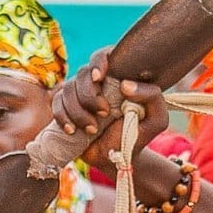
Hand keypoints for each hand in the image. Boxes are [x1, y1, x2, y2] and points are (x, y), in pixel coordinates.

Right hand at [51, 50, 170, 173]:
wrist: (117, 158)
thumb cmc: (138, 134)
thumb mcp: (157, 118)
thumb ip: (152, 96)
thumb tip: (125, 84)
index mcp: (120, 75)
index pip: (104, 55)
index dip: (98, 62)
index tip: (98, 77)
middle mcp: (98, 80)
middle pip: (83, 73)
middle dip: (89, 96)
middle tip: (104, 114)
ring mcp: (80, 93)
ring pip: (67, 89)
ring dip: (78, 111)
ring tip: (93, 130)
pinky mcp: (67, 106)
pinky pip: (56, 103)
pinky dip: (62, 117)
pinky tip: (72, 130)